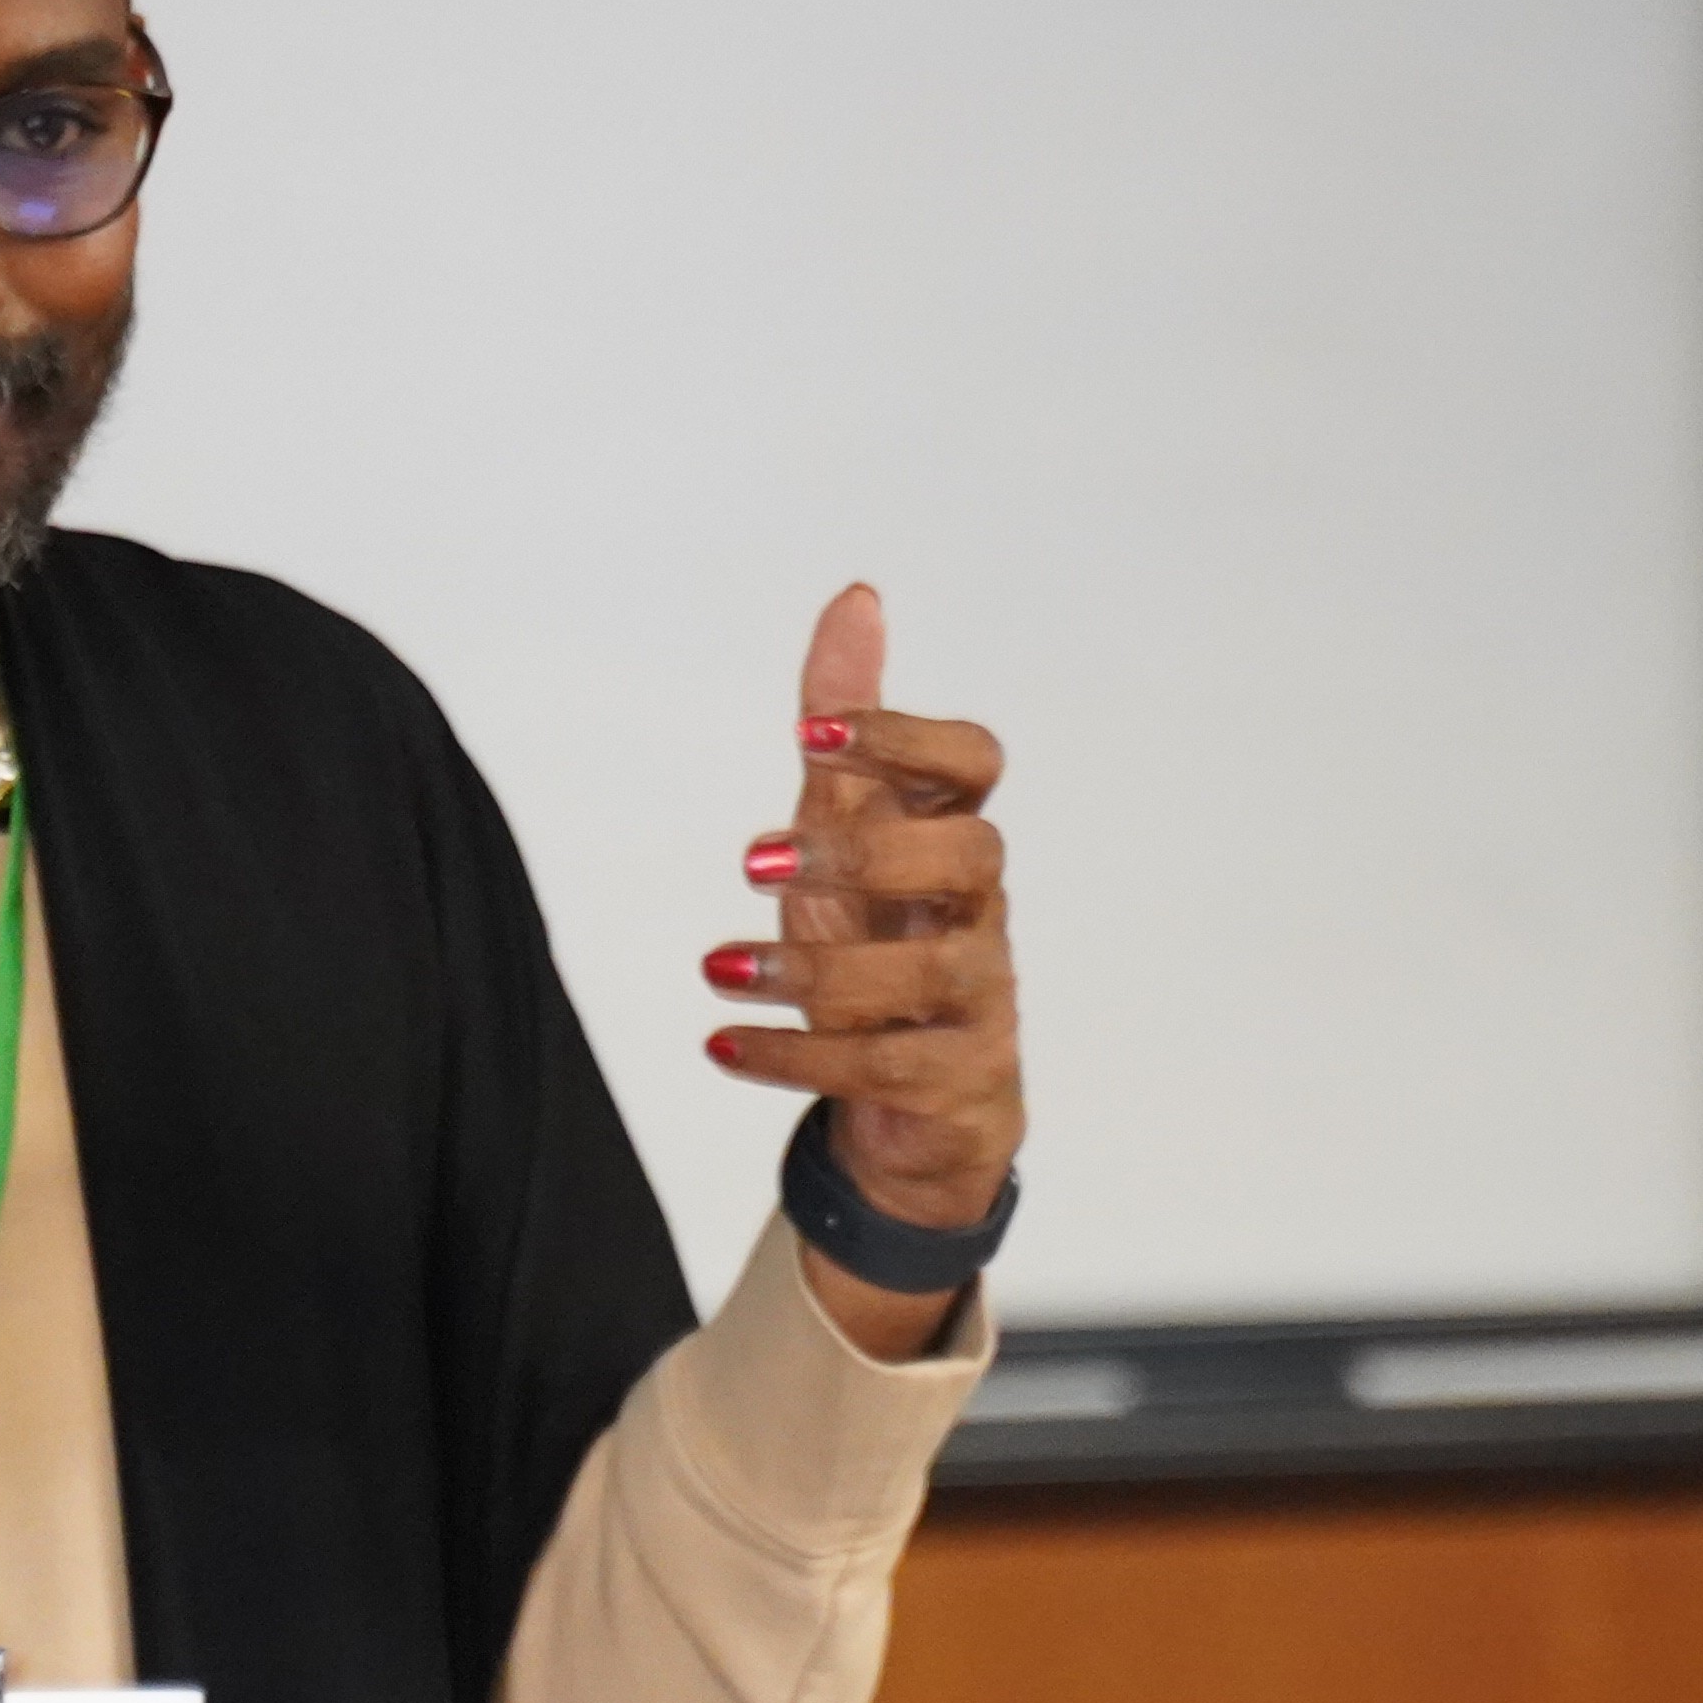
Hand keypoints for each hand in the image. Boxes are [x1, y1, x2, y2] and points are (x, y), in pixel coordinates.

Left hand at [701, 582, 1025, 1355]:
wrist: (914, 1102)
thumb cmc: (881, 942)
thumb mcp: (845, 827)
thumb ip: (845, 725)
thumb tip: (856, 600)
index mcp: (949, 836)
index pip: (974, 763)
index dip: (906, 740)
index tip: (810, 741)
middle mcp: (978, 911)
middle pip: (974, 855)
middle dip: (864, 852)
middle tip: (751, 861)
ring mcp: (981, 997)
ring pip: (933, 971)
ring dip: (817, 967)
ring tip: (721, 966)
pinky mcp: (960, 1079)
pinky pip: (893, 1066)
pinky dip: (800, 1056)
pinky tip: (723, 1044)